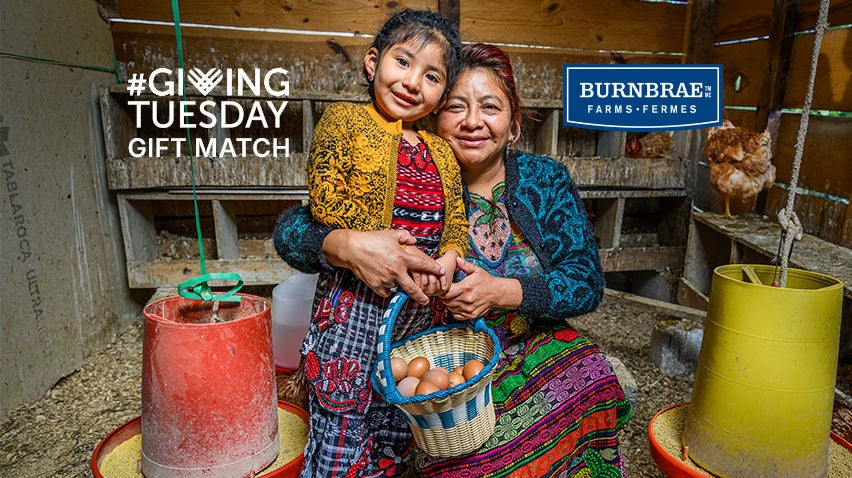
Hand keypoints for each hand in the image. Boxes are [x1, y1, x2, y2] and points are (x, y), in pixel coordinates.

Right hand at [322, 229, 443, 303]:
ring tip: (397, 282)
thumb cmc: (372, 239)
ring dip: (399, 286)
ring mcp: (386, 280)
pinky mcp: (376, 285)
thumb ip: (406, 237)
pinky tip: (385, 282)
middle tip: (426, 300)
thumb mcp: (391, 234)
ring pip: (397, 288)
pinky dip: (387, 288)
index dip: (434, 269)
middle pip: (413, 289)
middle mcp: (396, 271)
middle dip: (421, 296)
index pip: (423, 265)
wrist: (352, 249)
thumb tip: (414, 241)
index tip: (442, 272)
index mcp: (402, 258)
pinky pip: (386, 291)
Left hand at [441, 257, 521, 319]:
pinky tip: (457, 304)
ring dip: (449, 303)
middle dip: (444, 296)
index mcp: (466, 288)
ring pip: (451, 308)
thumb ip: (465, 265)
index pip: (446, 292)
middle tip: (446, 291)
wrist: (498, 292)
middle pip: (447, 301)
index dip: (442, 290)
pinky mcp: (471, 315)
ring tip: (452, 296)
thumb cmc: (486, 280)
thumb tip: (456, 259)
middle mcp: (467, 300)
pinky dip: (454, 310)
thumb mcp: (476, 270)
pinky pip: (457, 315)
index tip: (443, 287)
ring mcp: (469, 309)